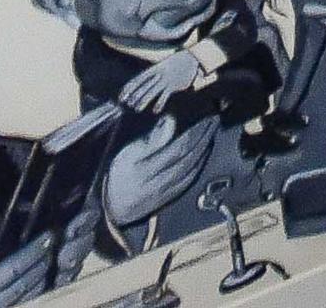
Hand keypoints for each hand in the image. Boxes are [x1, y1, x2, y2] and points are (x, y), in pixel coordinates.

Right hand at [0, 215, 51, 307]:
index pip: (12, 270)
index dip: (32, 253)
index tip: (48, 237)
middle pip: (23, 285)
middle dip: (41, 266)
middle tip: (54, 248)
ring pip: (25, 300)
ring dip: (39, 283)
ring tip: (49, 266)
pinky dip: (31, 297)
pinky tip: (35, 289)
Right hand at [103, 110, 207, 231]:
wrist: (111, 208)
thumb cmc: (118, 175)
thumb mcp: (128, 154)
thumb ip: (152, 140)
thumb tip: (171, 121)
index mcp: (147, 169)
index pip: (179, 147)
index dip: (196, 131)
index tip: (205, 116)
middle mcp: (159, 182)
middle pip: (190, 157)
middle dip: (205, 137)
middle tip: (214, 120)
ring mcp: (166, 192)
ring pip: (193, 168)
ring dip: (205, 149)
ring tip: (211, 132)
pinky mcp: (170, 198)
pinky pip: (190, 180)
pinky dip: (200, 164)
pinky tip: (204, 153)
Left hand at [121, 49, 208, 111]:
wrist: (192, 58)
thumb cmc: (175, 63)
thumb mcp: (162, 65)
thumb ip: (153, 74)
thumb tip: (141, 84)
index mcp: (154, 68)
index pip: (138, 79)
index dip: (129, 88)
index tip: (121, 96)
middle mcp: (159, 74)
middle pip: (144, 85)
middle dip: (135, 95)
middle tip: (127, 103)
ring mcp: (166, 80)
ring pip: (153, 91)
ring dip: (144, 100)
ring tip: (137, 109)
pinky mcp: (174, 85)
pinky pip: (165, 95)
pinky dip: (160, 103)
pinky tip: (155, 110)